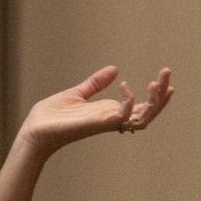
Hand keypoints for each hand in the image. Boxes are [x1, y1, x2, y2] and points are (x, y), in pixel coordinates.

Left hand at [20, 66, 173, 156]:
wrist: (33, 130)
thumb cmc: (52, 117)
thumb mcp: (76, 94)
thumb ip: (95, 83)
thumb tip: (114, 69)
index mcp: (108, 111)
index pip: (141, 105)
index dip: (156, 94)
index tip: (163, 76)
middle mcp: (111, 118)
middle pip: (148, 111)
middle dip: (161, 94)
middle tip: (167, 73)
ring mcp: (105, 123)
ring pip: (142, 118)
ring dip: (154, 102)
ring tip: (158, 83)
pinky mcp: (96, 124)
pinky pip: (122, 117)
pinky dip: (129, 103)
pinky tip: (125, 88)